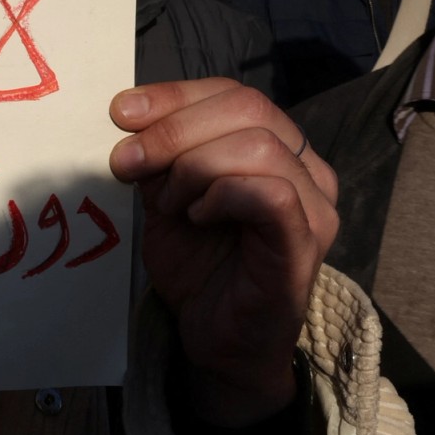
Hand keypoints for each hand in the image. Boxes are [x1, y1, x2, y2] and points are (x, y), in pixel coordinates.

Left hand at [109, 80, 337, 426]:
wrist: (217, 341)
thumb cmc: (199, 268)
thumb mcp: (165, 199)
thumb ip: (159, 158)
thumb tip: (131, 118)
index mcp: (277, 148)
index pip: (233, 93)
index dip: (174, 95)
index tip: (121, 113)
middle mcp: (306, 169)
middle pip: (248, 108)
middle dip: (174, 129)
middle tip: (128, 162)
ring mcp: (313, 206)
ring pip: (258, 145)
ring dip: (195, 166)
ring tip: (168, 203)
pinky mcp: (305, 243)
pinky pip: (271, 194)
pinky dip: (222, 195)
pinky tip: (196, 217)